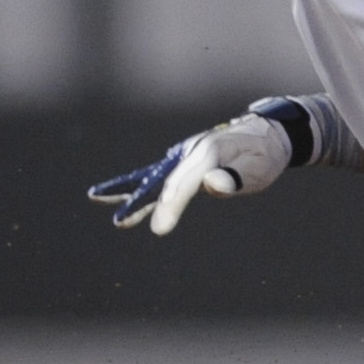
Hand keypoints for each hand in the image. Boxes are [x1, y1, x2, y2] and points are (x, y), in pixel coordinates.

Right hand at [86, 111, 295, 235]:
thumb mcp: (259, 168)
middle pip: (162, 178)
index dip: (172, 204)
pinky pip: (159, 176)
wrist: (267, 134)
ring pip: (152, 175)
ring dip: (128, 189)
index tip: (159, 228)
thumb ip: (236, 177)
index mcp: (209, 151)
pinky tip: (122, 195)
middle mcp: (192, 150)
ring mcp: (186, 155)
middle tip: (119, 222)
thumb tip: (212, 184)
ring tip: (96, 196)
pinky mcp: (185, 162)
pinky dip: (139, 185)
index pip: (186, 181)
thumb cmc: (264, 155)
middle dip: (141, 200)